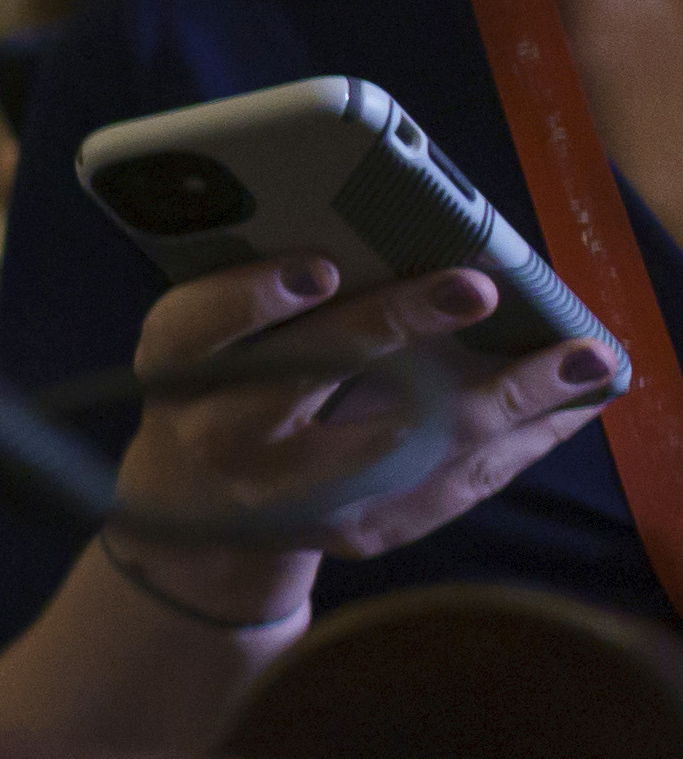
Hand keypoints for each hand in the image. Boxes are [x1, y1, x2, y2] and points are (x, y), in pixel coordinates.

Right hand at [98, 255, 622, 625]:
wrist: (197, 508)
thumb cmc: (218, 386)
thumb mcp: (207, 337)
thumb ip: (257, 291)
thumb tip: (370, 228)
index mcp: (177, 369)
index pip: (198, 327)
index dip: (254, 299)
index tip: (318, 269)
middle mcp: (222, 436)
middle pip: (303, 382)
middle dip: (391, 328)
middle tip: (474, 288)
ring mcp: (292, 496)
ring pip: (404, 445)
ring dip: (502, 398)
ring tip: (581, 358)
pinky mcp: (354, 531)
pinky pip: (449, 488)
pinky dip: (517, 442)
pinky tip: (569, 405)